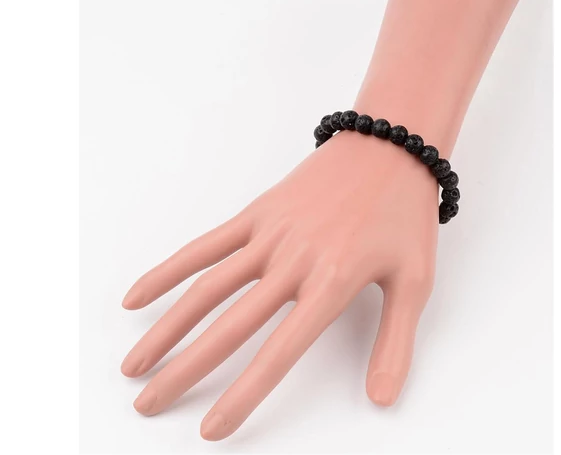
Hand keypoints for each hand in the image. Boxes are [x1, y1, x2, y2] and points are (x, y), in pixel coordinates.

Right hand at [121, 131, 438, 440]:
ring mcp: (269, 236)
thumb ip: (395, 343)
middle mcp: (292, 263)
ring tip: (134, 364)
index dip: (242, 394)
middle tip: (148, 405)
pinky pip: (205, 245)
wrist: (390, 148)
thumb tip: (382, 399)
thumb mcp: (413, 282)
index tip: (210, 427)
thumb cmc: (403, 215)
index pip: (277, 353)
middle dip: (185, 371)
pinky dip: (169, 271)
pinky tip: (138, 296)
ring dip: (166, 329)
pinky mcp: (257, 213)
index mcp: (332, 285)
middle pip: (228, 328)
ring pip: (206, 289)